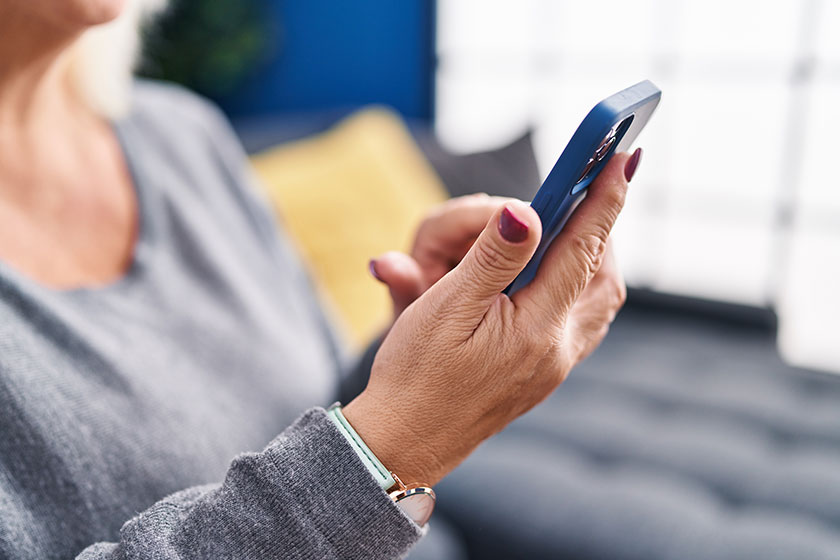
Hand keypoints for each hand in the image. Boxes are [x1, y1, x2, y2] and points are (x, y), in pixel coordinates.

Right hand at [344, 150, 637, 485]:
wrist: (406, 443)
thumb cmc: (415, 376)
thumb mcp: (444, 309)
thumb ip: (491, 258)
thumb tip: (525, 210)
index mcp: (536, 330)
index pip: (581, 249)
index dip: (602, 199)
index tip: (622, 156)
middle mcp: (558, 350)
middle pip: (602, 277)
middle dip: (602, 229)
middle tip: (591, 191)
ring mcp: (555, 367)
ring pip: (597, 302)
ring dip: (593, 259)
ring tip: (576, 228)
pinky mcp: (544, 376)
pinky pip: (581, 323)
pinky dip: (579, 287)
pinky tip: (556, 278)